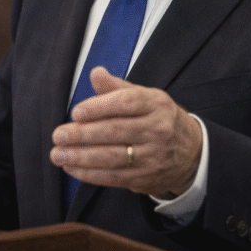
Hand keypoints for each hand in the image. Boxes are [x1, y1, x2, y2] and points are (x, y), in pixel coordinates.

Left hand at [50, 66, 202, 198]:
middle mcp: (157, 129)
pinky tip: (72, 168)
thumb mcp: (146, 97)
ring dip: (81, 157)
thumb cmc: (159, 119)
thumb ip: (117, 88)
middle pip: (116, 131)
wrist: (193, 153)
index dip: (99, 107)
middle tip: (58, 135)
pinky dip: (90, 174)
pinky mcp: (146, 177)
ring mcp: (152, 156)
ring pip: (113, 157)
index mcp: (156, 104)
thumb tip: (95, 73)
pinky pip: (114, 177)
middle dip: (83, 134)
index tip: (76, 113)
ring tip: (58, 154)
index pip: (126, 103)